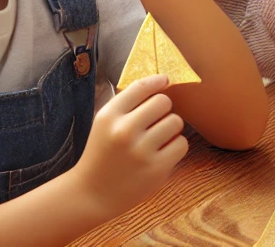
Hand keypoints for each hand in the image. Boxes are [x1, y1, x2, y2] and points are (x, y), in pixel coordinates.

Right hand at [68, 74, 186, 218]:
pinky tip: (161, 153)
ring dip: (171, 128)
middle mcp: (124, 131)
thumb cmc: (103, 153)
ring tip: (157, 139)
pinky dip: (175, 147)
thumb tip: (161, 81)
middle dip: (163, 110)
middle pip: (163, 102)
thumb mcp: (104, 123)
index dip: (157, 81)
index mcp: (109, 116)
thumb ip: (127, 103)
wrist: (92, 193)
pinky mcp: (156, 168)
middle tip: (155, 121)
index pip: (141, 87)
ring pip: (176, 122)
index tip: (165, 80)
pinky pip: (181, 144)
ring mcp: (141, 151)